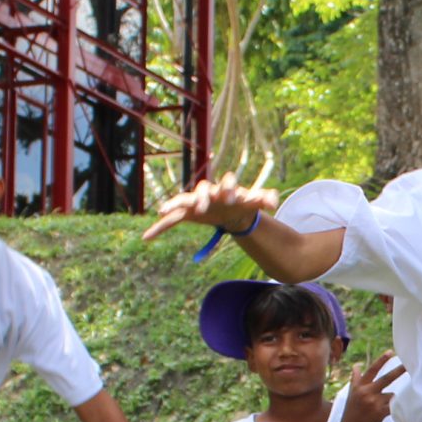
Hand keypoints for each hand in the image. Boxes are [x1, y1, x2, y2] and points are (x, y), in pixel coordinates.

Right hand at [144, 173, 276, 243]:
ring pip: (183, 201)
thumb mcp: (255, 202)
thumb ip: (265, 199)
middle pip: (203, 190)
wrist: (232, 208)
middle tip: (203, 208)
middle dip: (202, 197)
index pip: (227, 183)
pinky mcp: (187, 214)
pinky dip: (159, 228)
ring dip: (174, 205)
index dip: (228, 189)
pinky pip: (171, 221)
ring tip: (162, 211)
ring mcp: (196, 203)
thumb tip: (275, 201)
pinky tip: (146, 237)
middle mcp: (209, 193)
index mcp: (226, 188)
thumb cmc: (242, 202)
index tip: (230, 199)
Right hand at [340, 351, 404, 421]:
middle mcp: (366, 392)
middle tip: (408, 365)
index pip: (372, 370)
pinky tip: (396, 410)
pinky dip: (395, 407)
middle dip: (398, 371)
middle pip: (386, 378)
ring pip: (391, 395)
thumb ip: (356, 379)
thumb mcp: (351, 393)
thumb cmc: (351, 412)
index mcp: (359, 386)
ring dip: (391, 399)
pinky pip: (392, 406)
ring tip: (383, 407)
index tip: (391, 352)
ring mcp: (373, 402)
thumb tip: (357, 365)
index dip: (381, 360)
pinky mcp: (379, 412)